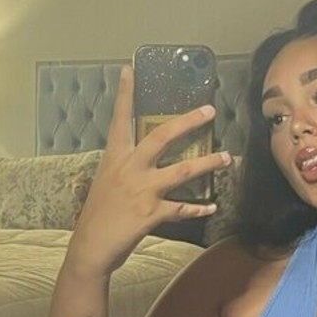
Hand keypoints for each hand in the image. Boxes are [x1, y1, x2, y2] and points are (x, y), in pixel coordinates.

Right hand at [67, 65, 229, 275]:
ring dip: (208, 163)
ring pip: (182, 170)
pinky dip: (199, 208)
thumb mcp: (107, 183)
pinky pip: (182, 208)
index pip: (119, 119)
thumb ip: (125, 168)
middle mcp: (129, 169)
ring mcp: (141, 190)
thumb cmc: (98, 215)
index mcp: (115, 158)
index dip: (124, 94)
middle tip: (209, 110)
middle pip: (162, 136)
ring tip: (226, 157)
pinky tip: (212, 206)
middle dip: (188, 122)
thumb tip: (142, 161)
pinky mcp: (151, 213)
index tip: (129, 69)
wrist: (90, 248)